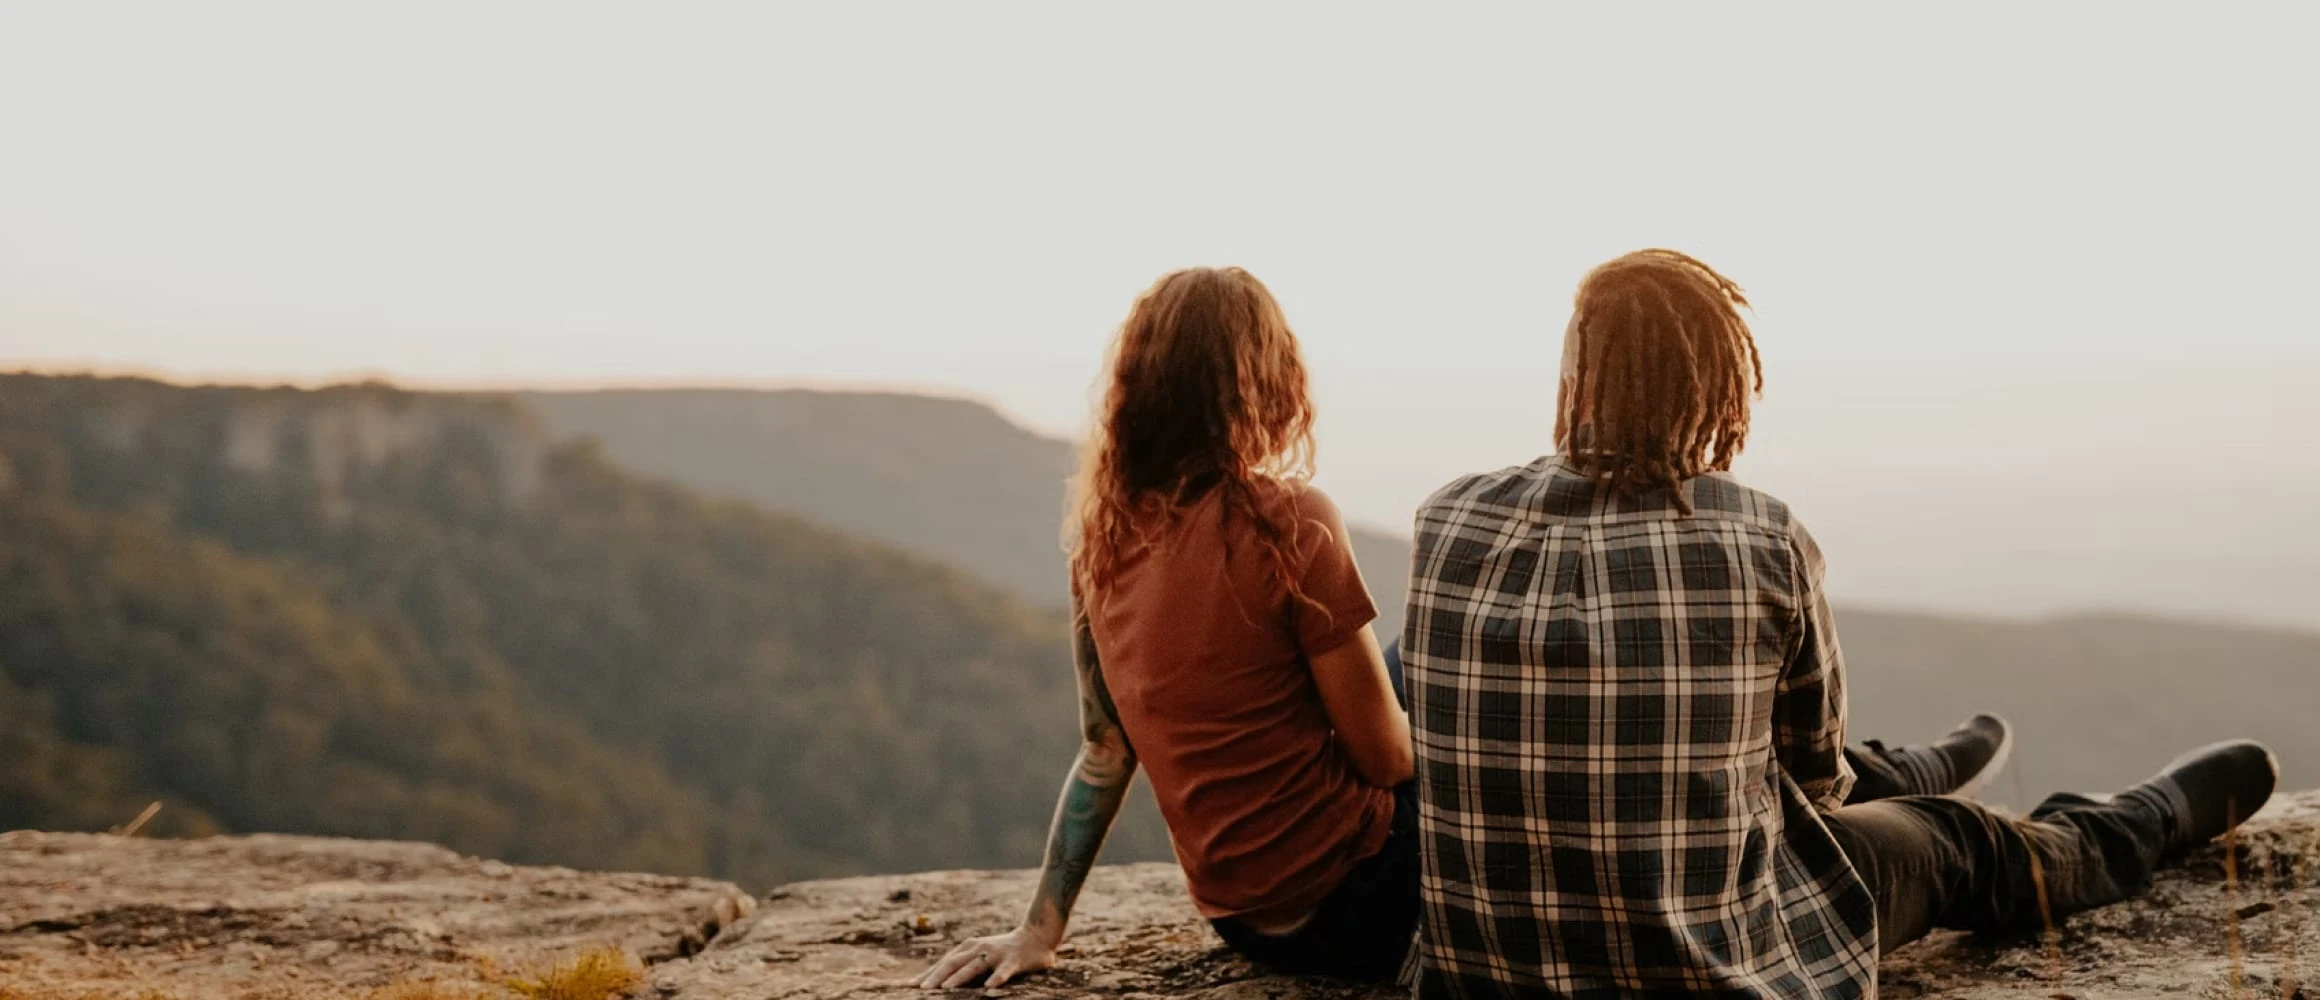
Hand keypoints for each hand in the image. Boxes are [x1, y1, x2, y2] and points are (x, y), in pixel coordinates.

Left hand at [917, 927, 1056, 989]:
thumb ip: (961, 966)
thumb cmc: (1002, 951)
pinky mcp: (1013, 960)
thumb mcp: (979, 955)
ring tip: (947, 988)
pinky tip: (990, 987)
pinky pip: (1004, 971)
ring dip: (960, 977)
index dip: (927, 974)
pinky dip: (997, 978)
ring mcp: (996, 953)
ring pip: (975, 966)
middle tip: (922, 989)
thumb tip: (935, 980)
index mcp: (968, 947)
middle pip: (954, 963)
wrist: (1035, 937)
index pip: (944, 963)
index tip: (909, 986)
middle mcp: (979, 948)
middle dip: (937, 976)